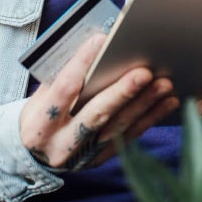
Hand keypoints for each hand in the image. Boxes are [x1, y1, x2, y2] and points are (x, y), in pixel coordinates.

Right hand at [21, 33, 178, 170]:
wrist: (33, 154)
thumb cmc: (40, 113)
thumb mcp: (40, 96)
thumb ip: (62, 75)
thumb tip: (97, 45)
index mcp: (39, 123)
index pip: (63, 90)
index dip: (81, 64)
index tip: (101, 40)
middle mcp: (60, 144)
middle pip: (96, 114)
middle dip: (122, 91)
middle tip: (145, 71)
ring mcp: (81, 156)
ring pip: (118, 128)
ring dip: (144, 104)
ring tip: (165, 84)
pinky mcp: (99, 161)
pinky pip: (129, 139)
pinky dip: (149, 118)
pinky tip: (167, 102)